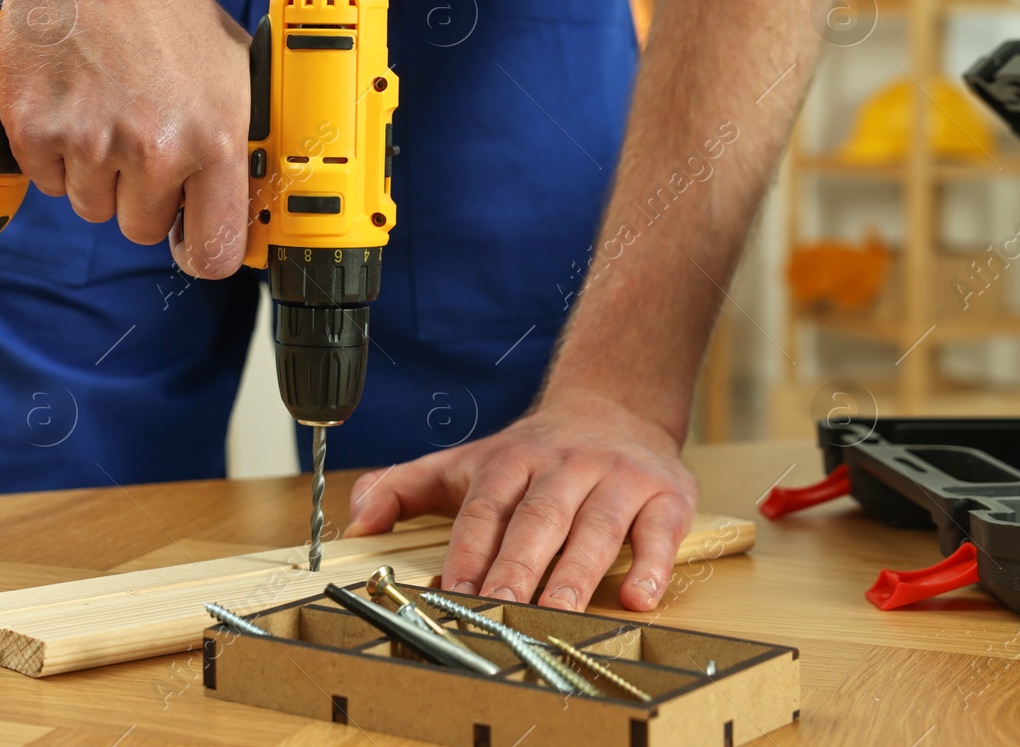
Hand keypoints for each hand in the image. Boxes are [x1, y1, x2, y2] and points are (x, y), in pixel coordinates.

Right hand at [0, 0, 252, 277]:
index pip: (214, 251)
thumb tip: (247, 193)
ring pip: (91, 207)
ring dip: (97, 175)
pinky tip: (72, 104)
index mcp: (213, 139)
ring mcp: (90, 143)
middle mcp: (154, 149)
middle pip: (142, 230)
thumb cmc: (163, 6)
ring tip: (105, 112)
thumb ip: (236, 136)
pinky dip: (55, 155)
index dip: (201, 252)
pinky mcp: (35, 132)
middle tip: (139, 142)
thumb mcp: (231, 66)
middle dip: (141, 197)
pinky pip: (47, 182)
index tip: (191, 243)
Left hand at [345, 392, 696, 611]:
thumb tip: (355, 521)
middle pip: (537, 518)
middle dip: (518, 565)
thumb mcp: (463, 463)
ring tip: (560, 613)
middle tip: (500, 608)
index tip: (452, 591)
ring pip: (595, 527)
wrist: (611, 406)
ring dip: (577, 573)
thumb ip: (404, 489)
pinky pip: (659, 531)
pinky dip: (652, 565)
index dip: (468, 550)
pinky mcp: (664, 494)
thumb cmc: (529, 455)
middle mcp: (561, 467)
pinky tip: (638, 599)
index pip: (484, 509)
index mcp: (508, 462)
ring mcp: (615, 479)